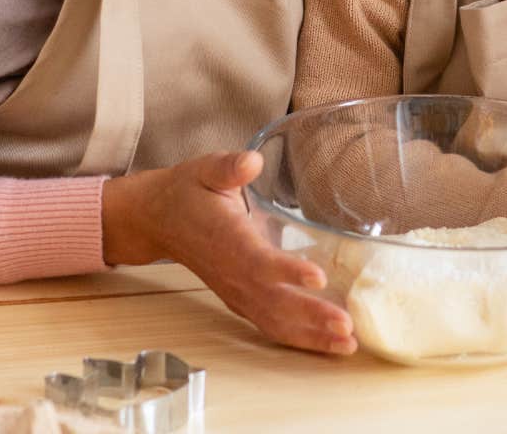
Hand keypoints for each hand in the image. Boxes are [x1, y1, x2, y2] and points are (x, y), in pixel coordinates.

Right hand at [103, 151, 355, 354]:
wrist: (159, 219)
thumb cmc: (189, 192)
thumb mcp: (206, 170)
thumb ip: (229, 166)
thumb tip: (252, 161)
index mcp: (227, 239)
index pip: (258, 260)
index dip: (287, 271)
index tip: (318, 277)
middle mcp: (232, 273)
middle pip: (273, 301)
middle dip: (311, 316)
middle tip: (346, 326)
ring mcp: (236, 291)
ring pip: (273, 321)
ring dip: (310, 336)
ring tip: (347, 345)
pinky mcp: (240, 300)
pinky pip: (269, 325)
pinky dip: (298, 339)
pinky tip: (327, 345)